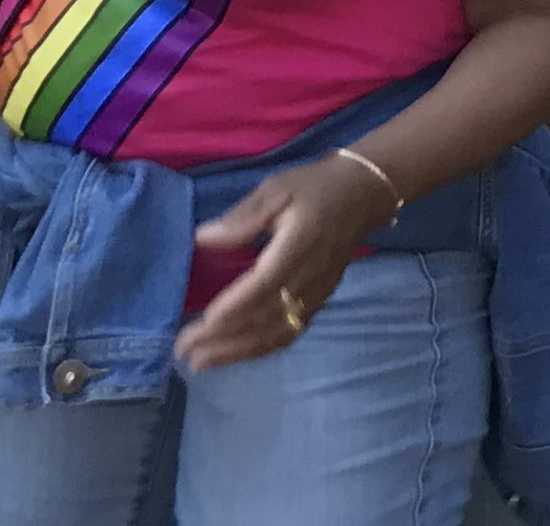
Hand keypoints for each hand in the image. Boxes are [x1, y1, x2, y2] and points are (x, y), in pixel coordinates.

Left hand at [177, 153, 389, 370]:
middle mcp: (311, 276)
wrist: (364, 195)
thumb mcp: (276, 189)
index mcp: (299, 244)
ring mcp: (319, 293)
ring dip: (239, 351)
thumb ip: (241, 218)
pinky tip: (235, 354)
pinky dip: (260, 348)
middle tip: (185, 350)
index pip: (265, 283)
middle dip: (224, 338)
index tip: (203, 322)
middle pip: (267, 316)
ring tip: (202, 362)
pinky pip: (290, 332)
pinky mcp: (321, 300)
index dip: (236, 305)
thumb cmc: (315, 187)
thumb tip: (202, 238)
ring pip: (278, 332)